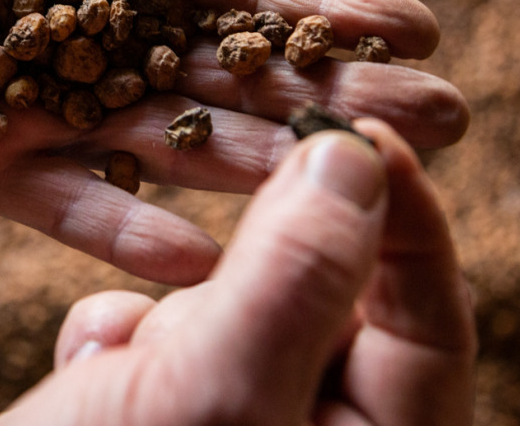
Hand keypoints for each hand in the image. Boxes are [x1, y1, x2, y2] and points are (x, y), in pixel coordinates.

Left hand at [0, 0, 468, 284]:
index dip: (323, 6)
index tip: (411, 23)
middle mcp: (104, 57)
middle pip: (233, 83)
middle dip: (333, 98)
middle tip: (443, 118)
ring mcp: (52, 117)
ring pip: (172, 149)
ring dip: (261, 169)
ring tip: (358, 186)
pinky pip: (64, 205)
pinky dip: (124, 229)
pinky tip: (198, 257)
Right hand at [0, 120, 476, 425]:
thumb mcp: (209, 392)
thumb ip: (296, 276)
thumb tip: (358, 154)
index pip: (430, 324)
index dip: (404, 218)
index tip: (352, 123)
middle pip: (332, 303)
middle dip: (263, 258)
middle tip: (232, 179)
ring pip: (237, 309)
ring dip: (176, 310)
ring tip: (127, 351)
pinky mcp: (162, 418)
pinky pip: (167, 339)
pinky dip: (122, 339)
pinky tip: (88, 369)